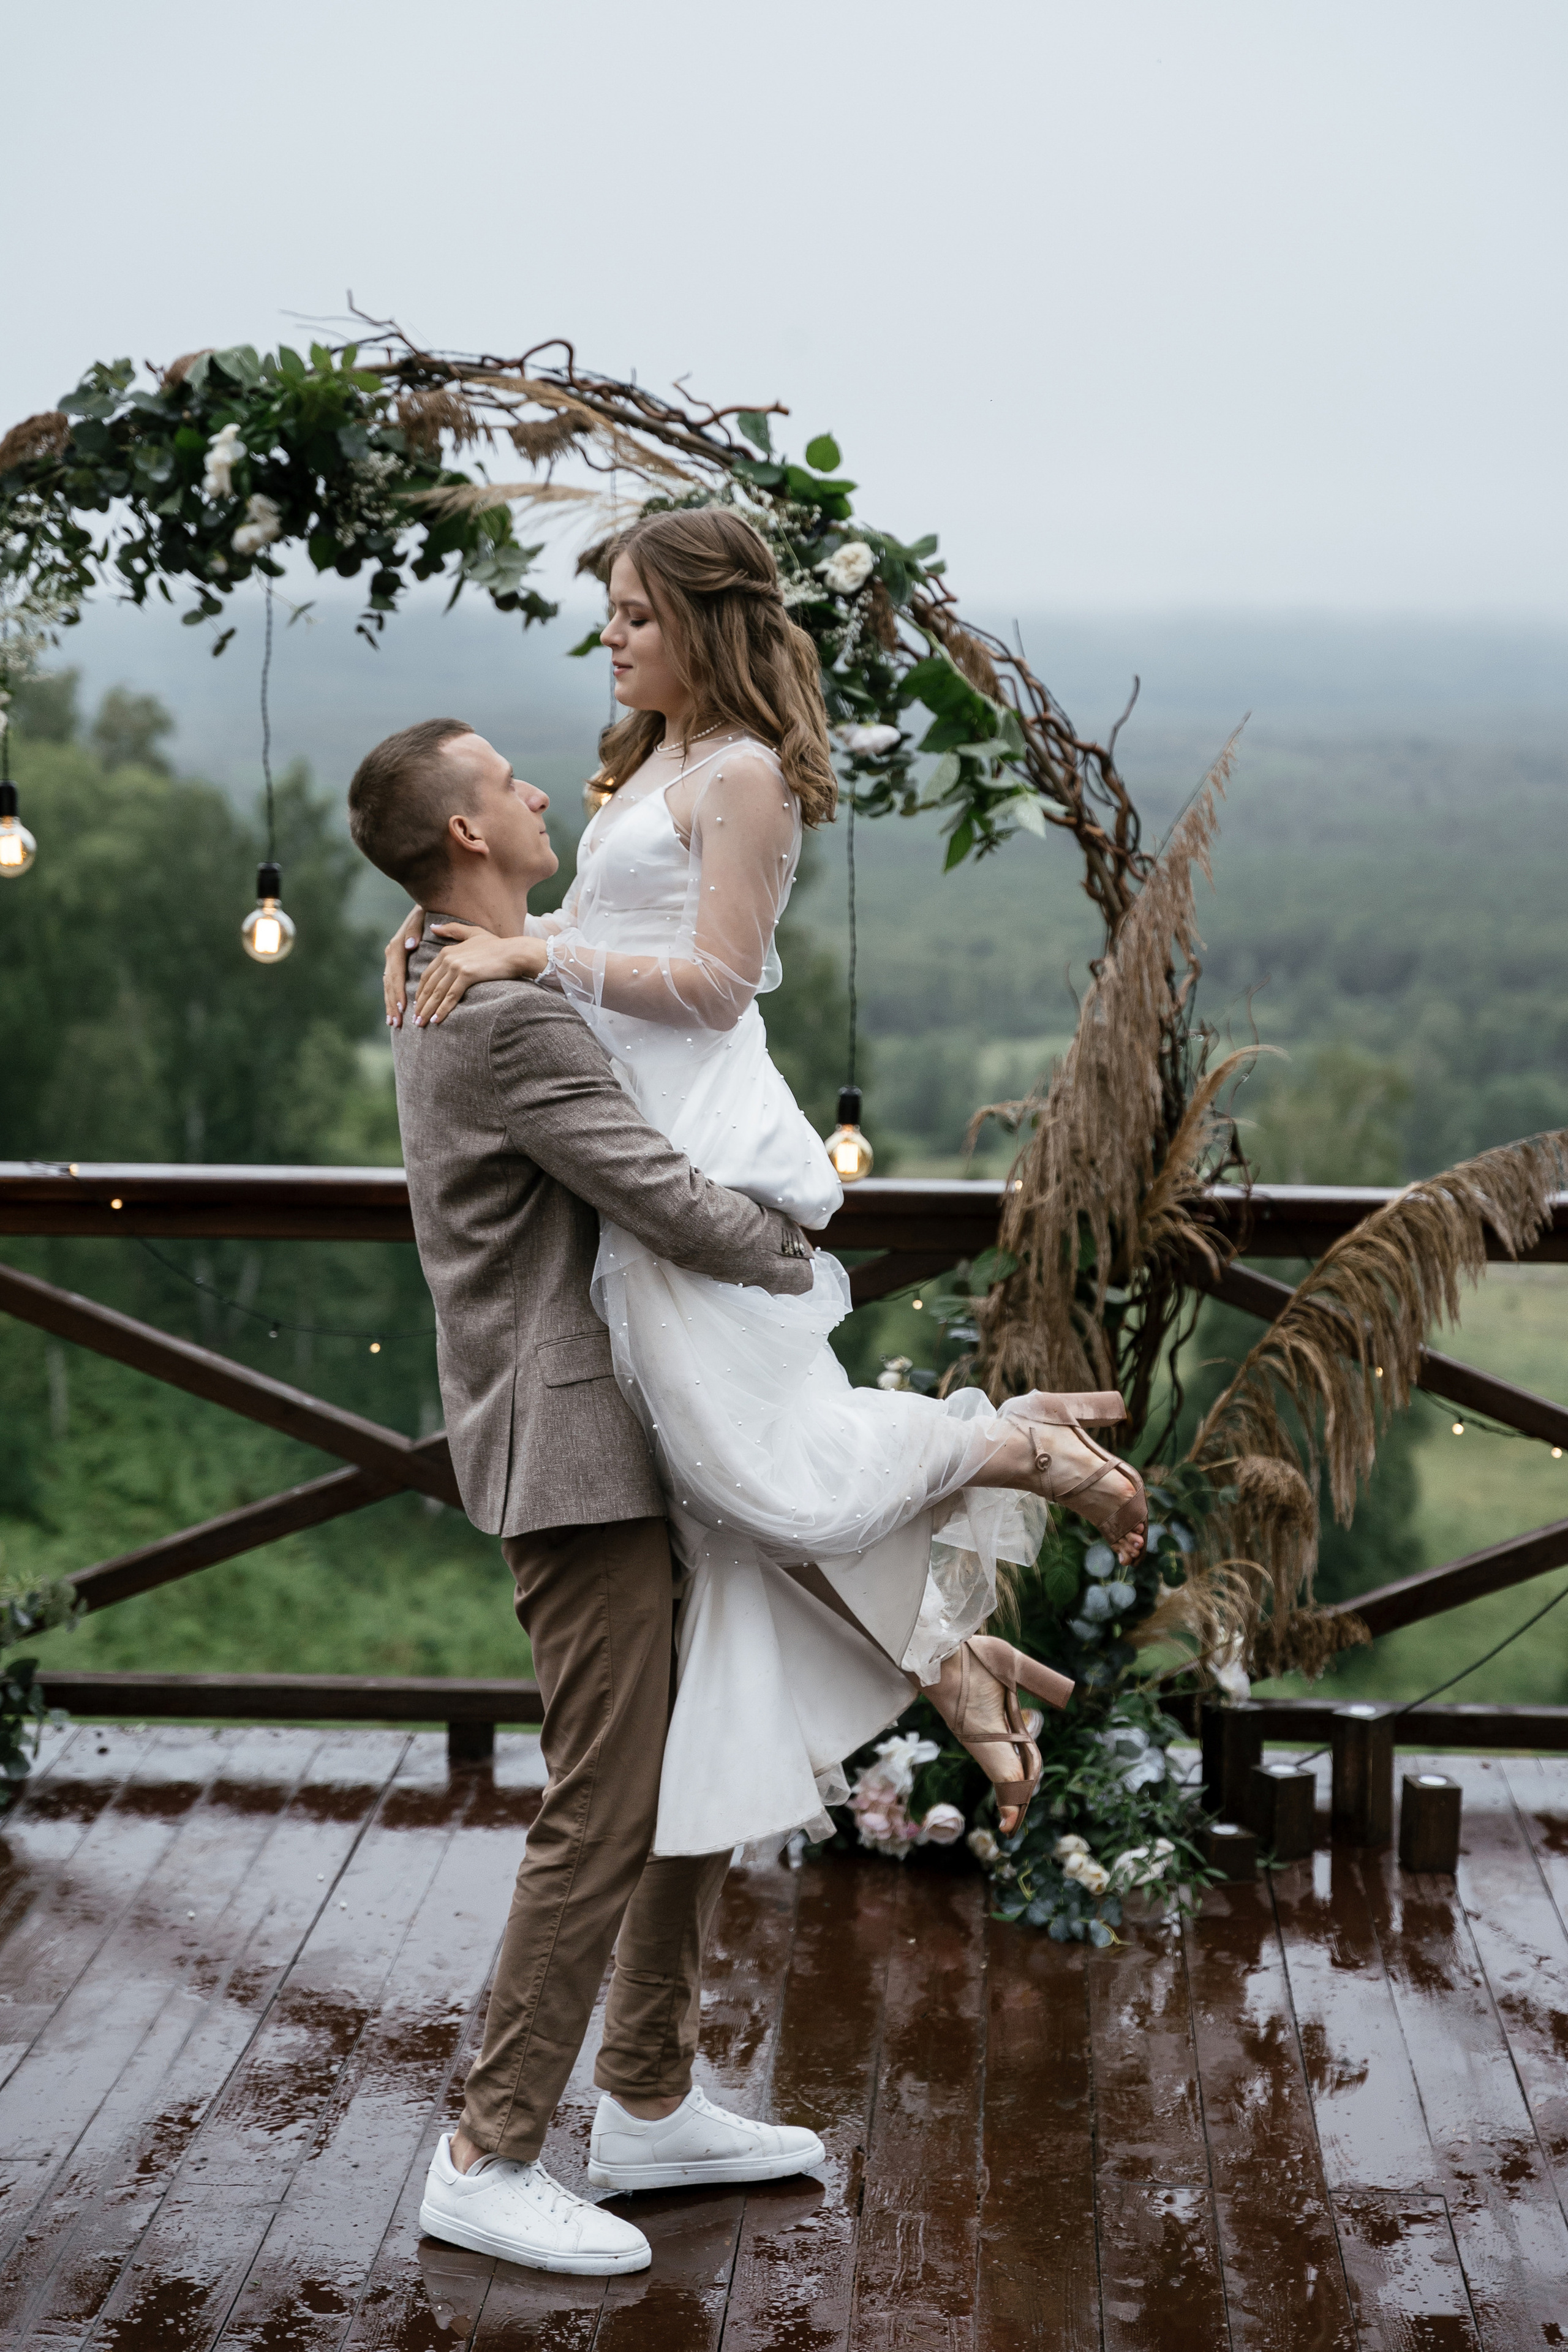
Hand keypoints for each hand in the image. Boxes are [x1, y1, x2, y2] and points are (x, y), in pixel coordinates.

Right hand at [383, 907, 424, 1028]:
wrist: (422, 909)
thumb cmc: (424, 915)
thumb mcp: (420, 918)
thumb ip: (415, 931)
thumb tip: (410, 945)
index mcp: (396, 947)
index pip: (396, 974)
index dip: (399, 992)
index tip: (403, 1006)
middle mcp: (391, 955)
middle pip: (390, 984)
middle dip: (393, 1004)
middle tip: (397, 1022)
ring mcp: (392, 961)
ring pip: (389, 987)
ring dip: (390, 1005)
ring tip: (393, 1023)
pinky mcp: (395, 965)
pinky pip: (392, 985)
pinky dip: (392, 999)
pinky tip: (394, 1013)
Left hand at [412, 924, 547, 1025]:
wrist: (514, 953)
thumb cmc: (497, 945)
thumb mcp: (472, 933)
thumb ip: (452, 930)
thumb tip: (432, 927)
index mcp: (446, 951)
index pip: (427, 975)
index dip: (421, 992)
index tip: (417, 1005)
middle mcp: (448, 958)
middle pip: (429, 986)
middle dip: (420, 1005)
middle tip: (415, 1020)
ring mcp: (457, 966)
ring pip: (437, 993)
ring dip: (427, 1010)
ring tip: (421, 1023)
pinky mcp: (467, 975)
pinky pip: (451, 996)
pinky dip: (442, 1009)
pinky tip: (436, 1020)